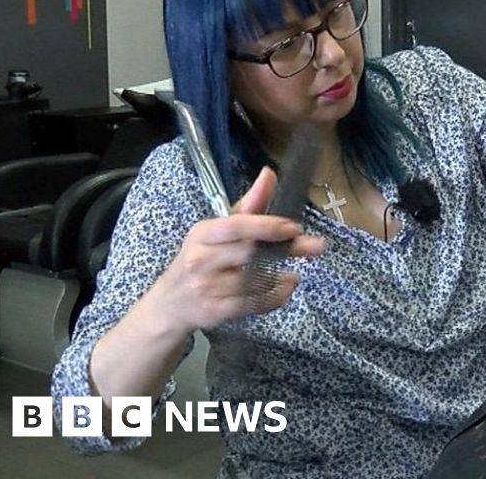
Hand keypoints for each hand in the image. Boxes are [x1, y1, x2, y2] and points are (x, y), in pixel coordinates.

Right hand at [147, 167, 323, 333]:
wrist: (170, 304)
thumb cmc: (200, 260)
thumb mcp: (217, 230)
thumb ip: (248, 205)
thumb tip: (270, 174)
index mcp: (202, 234)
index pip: (237, 226)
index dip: (268, 226)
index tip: (294, 227)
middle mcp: (201, 260)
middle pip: (249, 253)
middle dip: (286, 249)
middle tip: (315, 246)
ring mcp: (207, 288)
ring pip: (254, 281)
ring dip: (281, 277)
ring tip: (294, 273)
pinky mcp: (215, 311)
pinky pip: (253, 304)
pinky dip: (275, 297)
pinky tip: (285, 288)